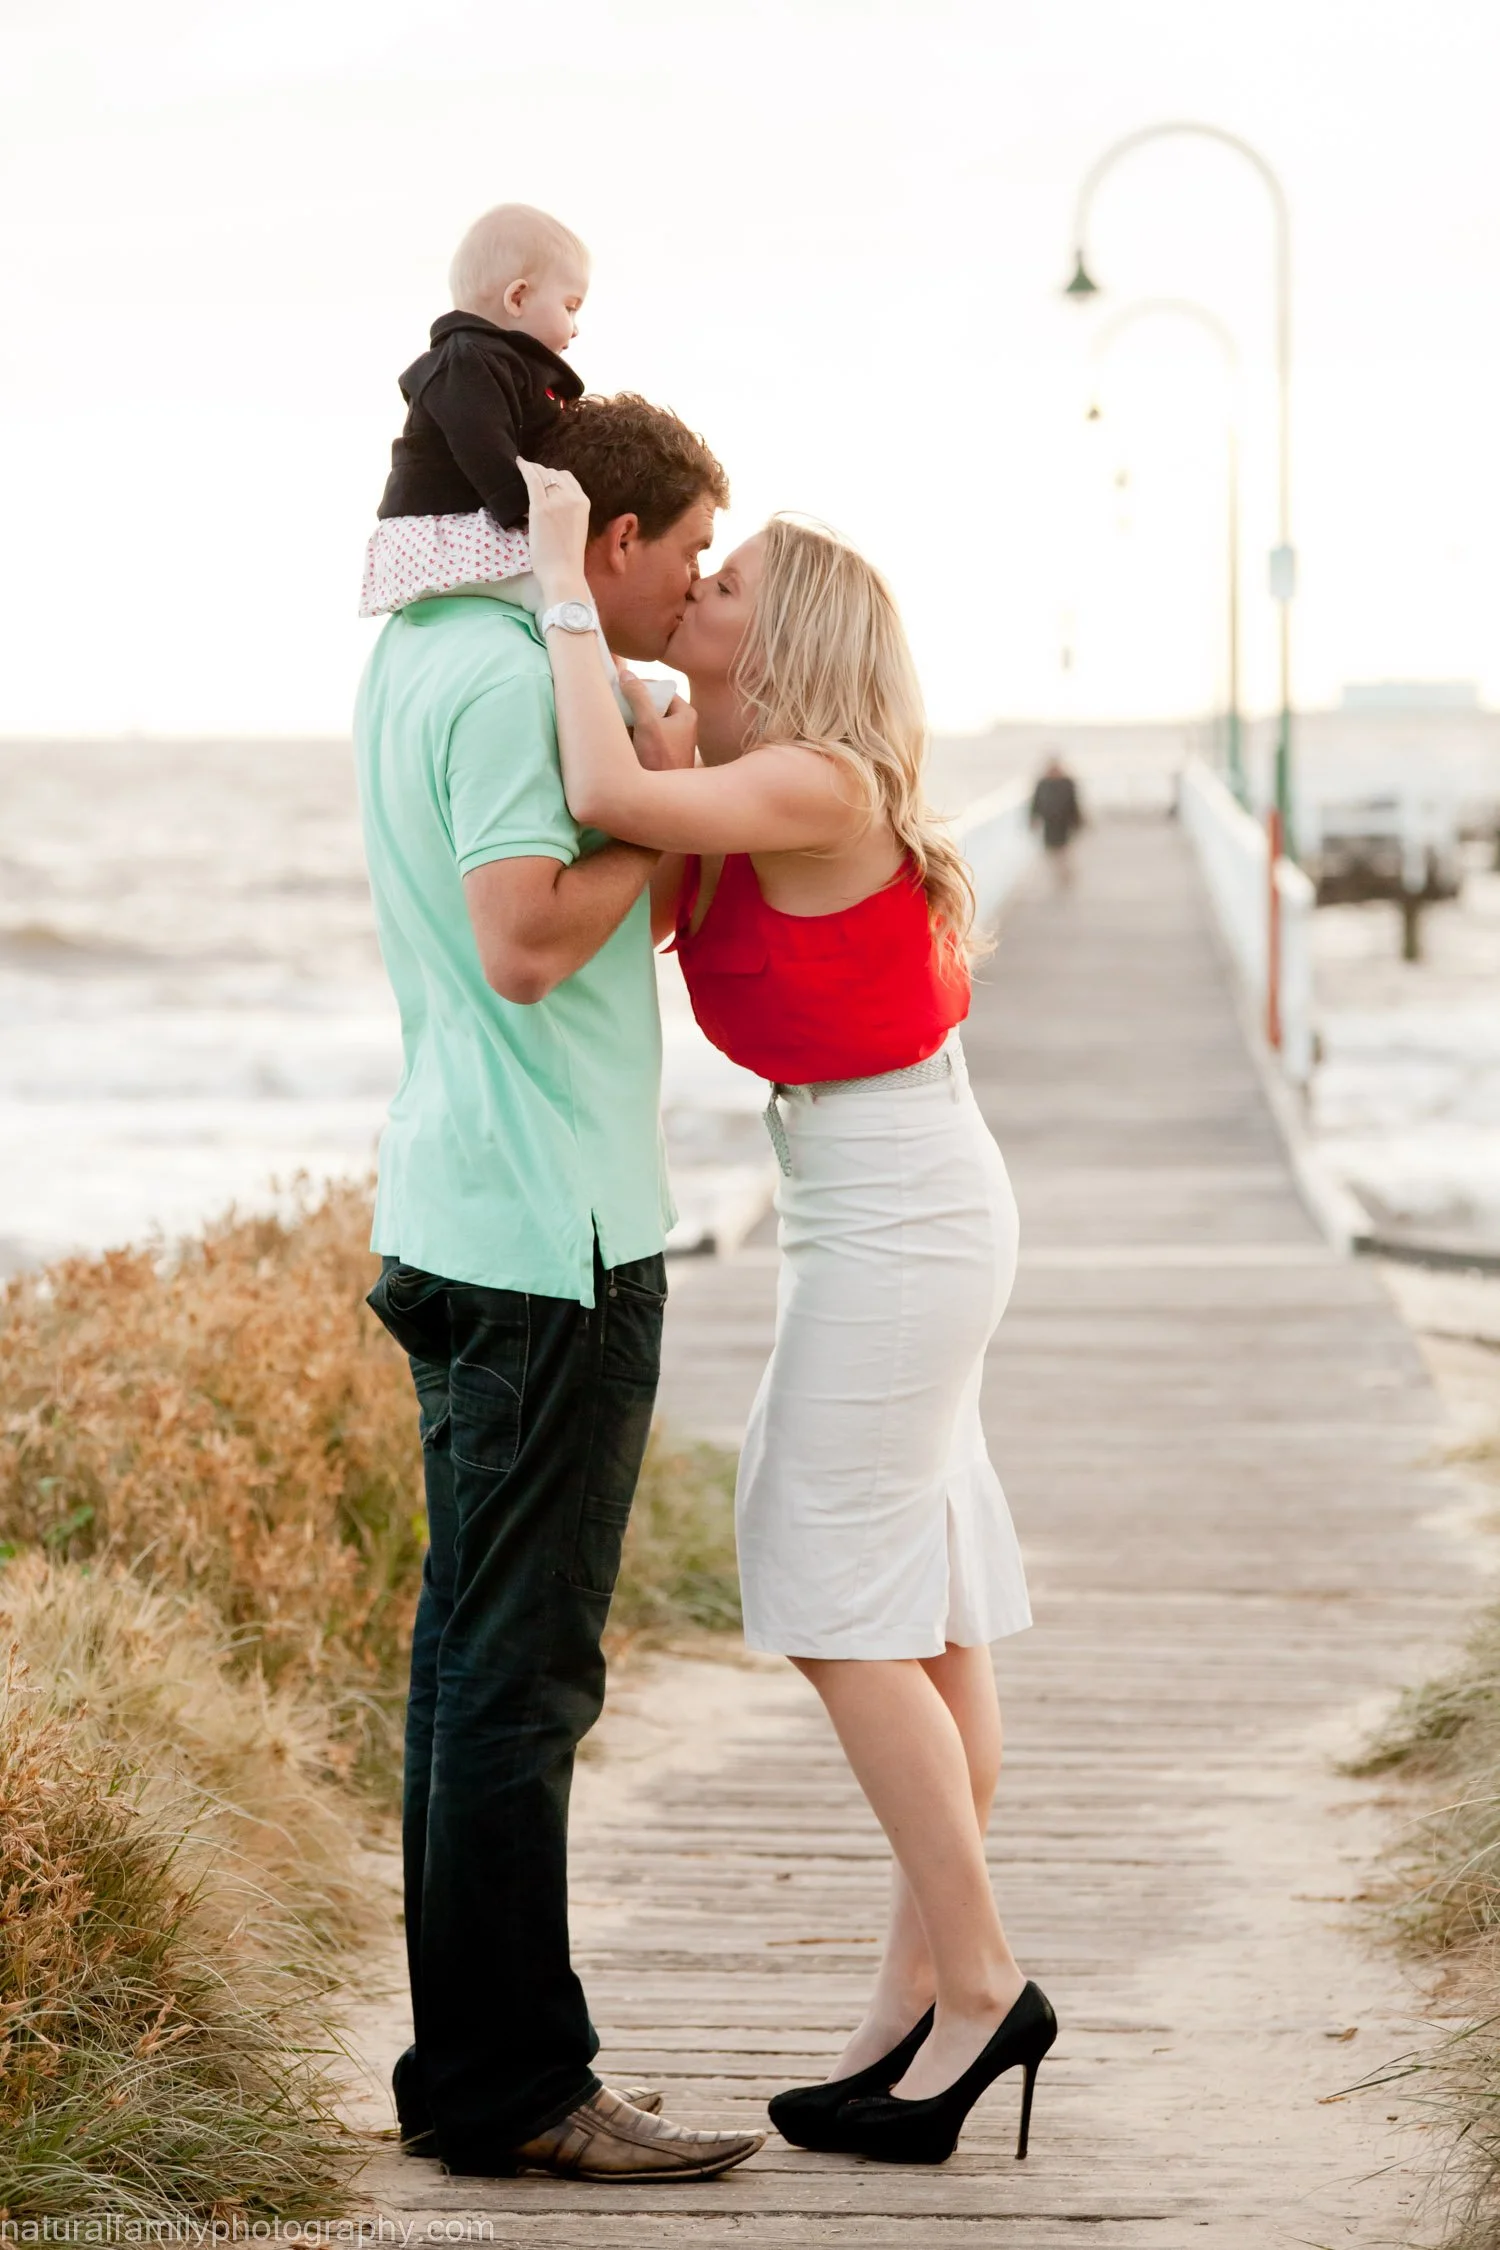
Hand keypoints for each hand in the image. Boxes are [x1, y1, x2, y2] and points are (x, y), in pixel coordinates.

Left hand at [516, 457, 590, 600]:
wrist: (563, 573)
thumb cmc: (567, 558)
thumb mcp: (575, 527)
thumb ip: (567, 511)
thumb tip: (549, 500)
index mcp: (583, 502)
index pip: (567, 478)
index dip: (554, 477)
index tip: (544, 479)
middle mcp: (572, 497)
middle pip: (554, 474)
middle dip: (542, 474)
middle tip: (531, 476)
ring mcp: (556, 501)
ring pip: (543, 475)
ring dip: (534, 471)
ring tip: (525, 470)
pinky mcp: (540, 507)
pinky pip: (532, 480)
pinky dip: (525, 468)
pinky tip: (518, 463)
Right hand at [617, 666, 697, 772]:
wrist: (660, 801)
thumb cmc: (660, 762)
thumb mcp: (647, 724)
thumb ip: (637, 696)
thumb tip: (626, 674)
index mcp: (686, 714)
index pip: (660, 689)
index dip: (640, 687)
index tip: (621, 689)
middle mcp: (681, 726)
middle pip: (651, 705)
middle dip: (632, 706)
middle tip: (615, 707)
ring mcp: (671, 742)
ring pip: (644, 722)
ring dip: (629, 722)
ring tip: (618, 726)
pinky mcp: (660, 755)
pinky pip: (643, 737)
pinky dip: (631, 737)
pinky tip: (622, 743)